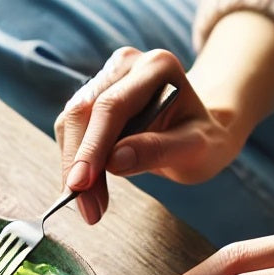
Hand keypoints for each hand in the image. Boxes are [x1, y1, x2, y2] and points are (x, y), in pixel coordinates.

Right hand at [54, 47, 245, 223]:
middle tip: (87, 210)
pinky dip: (75, 163)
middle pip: (84, 112)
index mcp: (157, 67)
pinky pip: (72, 130)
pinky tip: (88, 189)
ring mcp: (105, 78)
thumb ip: (159, 150)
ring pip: (71, 122)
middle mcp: (126, 64)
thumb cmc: (203, 139)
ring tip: (90, 207)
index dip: (92, 147)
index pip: (112, 106)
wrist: (197, 130)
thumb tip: (113, 161)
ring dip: (73, 168)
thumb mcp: (196, 148)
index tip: (80, 184)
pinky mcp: (91, 96)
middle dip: (79, 164)